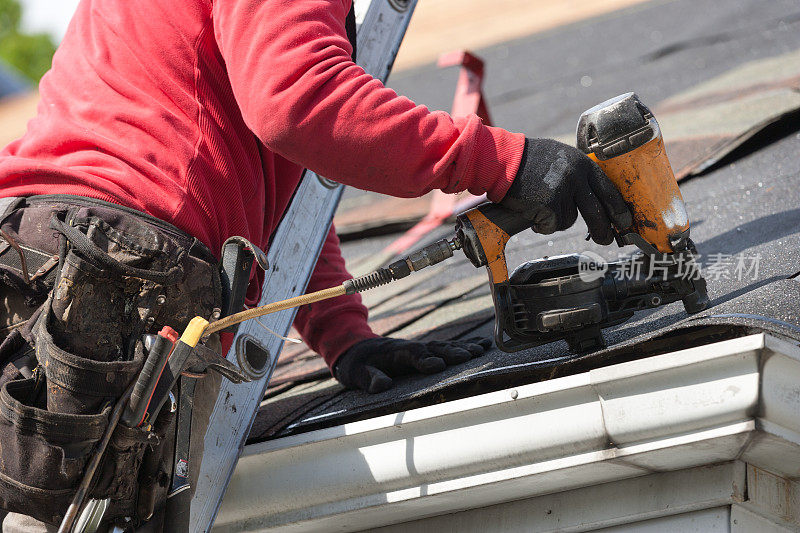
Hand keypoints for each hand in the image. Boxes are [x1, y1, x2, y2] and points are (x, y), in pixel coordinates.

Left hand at [334, 336, 491, 392]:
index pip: (411, 354)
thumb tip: (381, 386)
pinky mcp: (425, 350)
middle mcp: (410, 347)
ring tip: (481, 351)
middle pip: (433, 348)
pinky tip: (482, 345)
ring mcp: (419, 348)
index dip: (424, 359)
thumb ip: (369, 378)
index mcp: (393, 352)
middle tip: (470, 356)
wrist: (356, 349)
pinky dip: (464, 345)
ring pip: (443, 346)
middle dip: (451, 351)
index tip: (438, 365)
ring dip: (462, 348)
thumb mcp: (356, 373)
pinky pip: (446, 347)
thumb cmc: (356, 364)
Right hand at [500, 138, 632, 244]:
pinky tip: (532, 211)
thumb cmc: (529, 159)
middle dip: (602, 230)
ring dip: (555, 219)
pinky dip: (542, 224)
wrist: (504, 160)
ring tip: (540, 205)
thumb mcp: (561, 157)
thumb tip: (595, 196)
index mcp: (583, 164)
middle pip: (596, 212)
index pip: (609, 190)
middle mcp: (577, 176)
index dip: (618, 209)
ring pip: (569, 220)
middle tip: (605, 240)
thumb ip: (578, 173)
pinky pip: (551, 225)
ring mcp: (563, 191)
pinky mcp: (549, 205)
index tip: (624, 222)